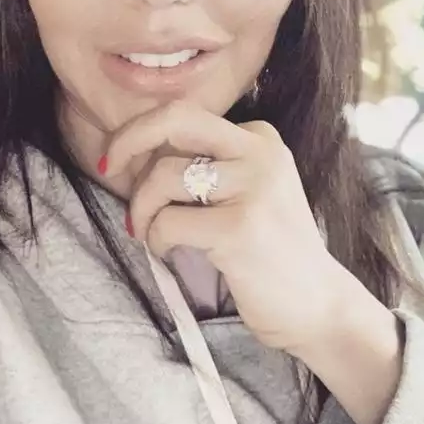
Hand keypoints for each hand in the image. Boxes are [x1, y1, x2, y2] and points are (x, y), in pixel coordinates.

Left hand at [102, 101, 352, 353]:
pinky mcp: (239, 227)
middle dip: (128, 137)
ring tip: (147, 233)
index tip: (123, 161)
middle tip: (107, 166)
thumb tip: (131, 151)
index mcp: (260, 137)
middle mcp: (260, 152)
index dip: (143, 136)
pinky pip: (167, 221)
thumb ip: (202, 164)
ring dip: (141, 209)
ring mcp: (253, 187)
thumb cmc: (267, 250)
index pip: (184, 116)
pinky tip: (169, 252)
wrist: (317, 306)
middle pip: (174, 119)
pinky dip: (156, 238)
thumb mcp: (244, 189)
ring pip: (163, 176)